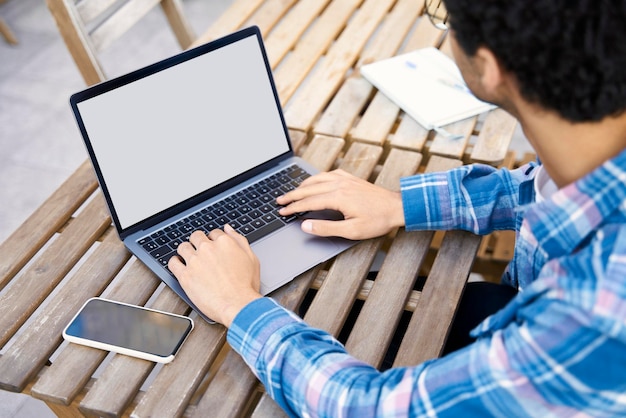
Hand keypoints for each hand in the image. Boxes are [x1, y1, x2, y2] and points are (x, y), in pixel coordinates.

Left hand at [168, 225, 261, 326]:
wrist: (238, 305)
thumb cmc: (246, 286)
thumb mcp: (251, 258)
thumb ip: (239, 240)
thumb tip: (228, 229)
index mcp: (224, 242)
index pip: (214, 233)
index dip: (213, 240)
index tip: (213, 247)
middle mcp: (207, 248)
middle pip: (196, 236)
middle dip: (198, 242)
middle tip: (201, 252)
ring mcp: (195, 261)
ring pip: (183, 247)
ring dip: (186, 251)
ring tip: (189, 258)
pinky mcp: (185, 276)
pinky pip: (173, 263)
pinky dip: (175, 262)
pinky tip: (179, 265)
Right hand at [277, 169, 404, 239]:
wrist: (397, 207)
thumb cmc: (378, 220)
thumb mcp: (351, 231)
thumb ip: (326, 228)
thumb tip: (306, 226)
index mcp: (337, 197)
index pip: (308, 202)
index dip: (293, 208)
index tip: (282, 212)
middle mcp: (339, 185)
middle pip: (308, 188)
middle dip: (292, 195)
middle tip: (279, 201)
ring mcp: (345, 179)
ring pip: (316, 179)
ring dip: (302, 185)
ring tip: (292, 192)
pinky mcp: (351, 178)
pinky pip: (328, 174)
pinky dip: (316, 178)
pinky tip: (314, 181)